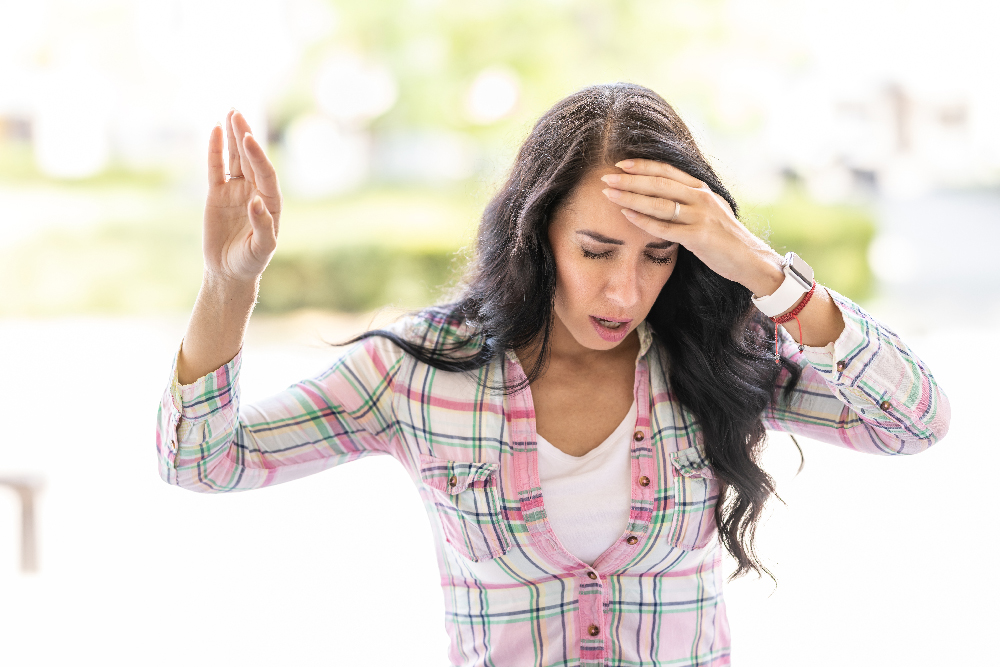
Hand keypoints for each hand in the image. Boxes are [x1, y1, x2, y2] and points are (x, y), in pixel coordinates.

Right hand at [203, 109, 281, 283]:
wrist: (229, 270)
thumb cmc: (250, 262)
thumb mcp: (261, 249)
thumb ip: (263, 227)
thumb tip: (256, 203)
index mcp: (271, 203)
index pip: (265, 174)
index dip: (258, 156)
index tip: (249, 139)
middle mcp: (255, 191)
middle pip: (251, 159)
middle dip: (245, 136)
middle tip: (237, 113)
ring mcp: (236, 190)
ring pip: (235, 158)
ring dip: (233, 136)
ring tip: (231, 112)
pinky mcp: (217, 193)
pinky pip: (216, 167)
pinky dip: (215, 149)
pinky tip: (215, 130)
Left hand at [600, 159, 782, 297]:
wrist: (750, 259)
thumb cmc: (724, 237)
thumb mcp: (709, 210)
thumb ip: (688, 200)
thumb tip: (659, 195)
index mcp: (702, 188)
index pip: (667, 171)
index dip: (642, 165)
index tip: (620, 164)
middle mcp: (701, 197)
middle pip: (659, 183)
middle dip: (629, 180)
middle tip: (605, 178)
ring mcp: (701, 216)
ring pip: (659, 203)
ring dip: (631, 198)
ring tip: (609, 195)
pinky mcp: (699, 236)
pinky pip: (665, 227)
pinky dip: (644, 221)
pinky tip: (626, 216)